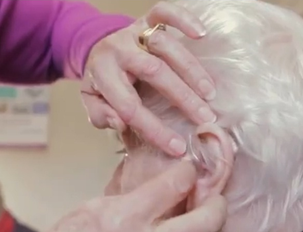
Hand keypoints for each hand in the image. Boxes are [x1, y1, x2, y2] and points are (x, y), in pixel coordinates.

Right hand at [0, 161, 225, 231]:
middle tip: (211, 196)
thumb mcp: (91, 208)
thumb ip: (130, 195)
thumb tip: (157, 179)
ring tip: (204, 224)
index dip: (188, 172)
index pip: (176, 185)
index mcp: (124, 219)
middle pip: (207, 220)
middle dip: (216, 202)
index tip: (189, 170)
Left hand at [81, 2, 216, 156]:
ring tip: (209, 92)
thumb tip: (121, 123)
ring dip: (190, 68)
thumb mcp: (92, 104)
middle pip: (154, 72)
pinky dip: (183, 18)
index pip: (130, 106)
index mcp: (102, 74)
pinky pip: (164, 12)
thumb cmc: (101, 82)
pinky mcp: (146, 19)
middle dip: (182, 97)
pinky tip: (202, 34)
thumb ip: (102, 115)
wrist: (96, 47)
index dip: (154, 129)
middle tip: (205, 118)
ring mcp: (133, 32)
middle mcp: (118, 50)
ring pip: (165, 44)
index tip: (177, 147)